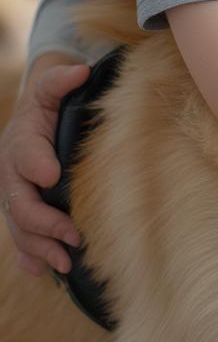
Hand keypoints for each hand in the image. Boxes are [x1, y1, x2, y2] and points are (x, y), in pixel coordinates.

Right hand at [0, 62, 87, 273]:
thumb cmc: (50, 105)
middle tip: (73, 234)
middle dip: (44, 221)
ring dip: (40, 247)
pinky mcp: (23, 212)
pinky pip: (21, 238)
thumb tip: (80, 70)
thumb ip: (60, 81)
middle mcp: (12, 174)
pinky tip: (42, 271)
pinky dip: (28, 257)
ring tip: (65, 262)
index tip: (53, 175)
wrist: (35, 121)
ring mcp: (15, 196)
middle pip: (20, 202)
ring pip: (20, 227)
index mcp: (20, 142)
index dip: (36, 164)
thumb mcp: (52, 89)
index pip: (24, 154)